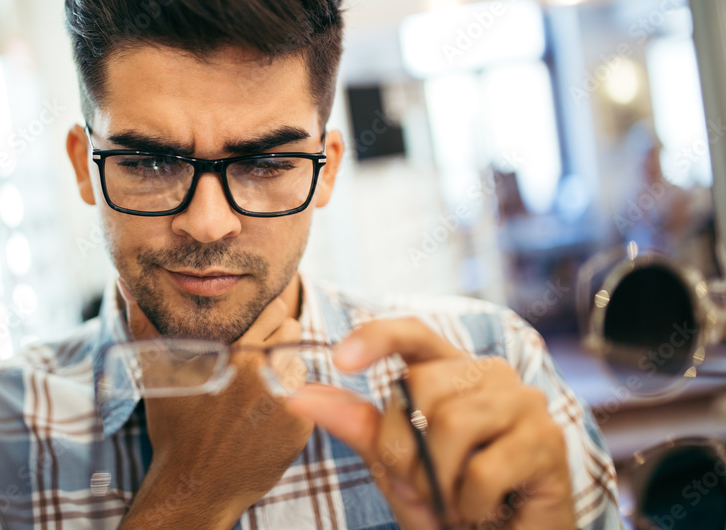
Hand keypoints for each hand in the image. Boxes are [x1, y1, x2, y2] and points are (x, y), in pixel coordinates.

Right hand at [118, 280, 313, 528]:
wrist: (193, 487)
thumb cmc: (174, 428)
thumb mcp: (159, 373)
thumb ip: (145, 325)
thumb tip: (126, 285)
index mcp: (236, 353)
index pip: (276, 311)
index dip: (270, 315)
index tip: (261, 326)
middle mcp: (265, 373)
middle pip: (294, 331)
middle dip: (281, 338)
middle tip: (259, 359)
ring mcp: (286, 401)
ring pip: (301, 364)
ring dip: (286, 371)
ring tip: (259, 391)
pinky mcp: (300, 427)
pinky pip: (309, 398)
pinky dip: (293, 403)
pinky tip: (266, 417)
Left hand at [284, 317, 574, 529]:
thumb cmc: (451, 507)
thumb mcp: (397, 467)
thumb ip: (358, 426)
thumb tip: (297, 392)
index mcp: (453, 372)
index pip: (413, 334)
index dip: (376, 337)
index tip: (340, 360)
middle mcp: (493, 375)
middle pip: (421, 384)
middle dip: (401, 448)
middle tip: (418, 487)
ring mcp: (525, 404)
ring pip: (451, 424)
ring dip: (437, 481)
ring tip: (451, 504)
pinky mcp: (548, 443)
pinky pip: (483, 469)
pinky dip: (469, 505)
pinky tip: (481, 513)